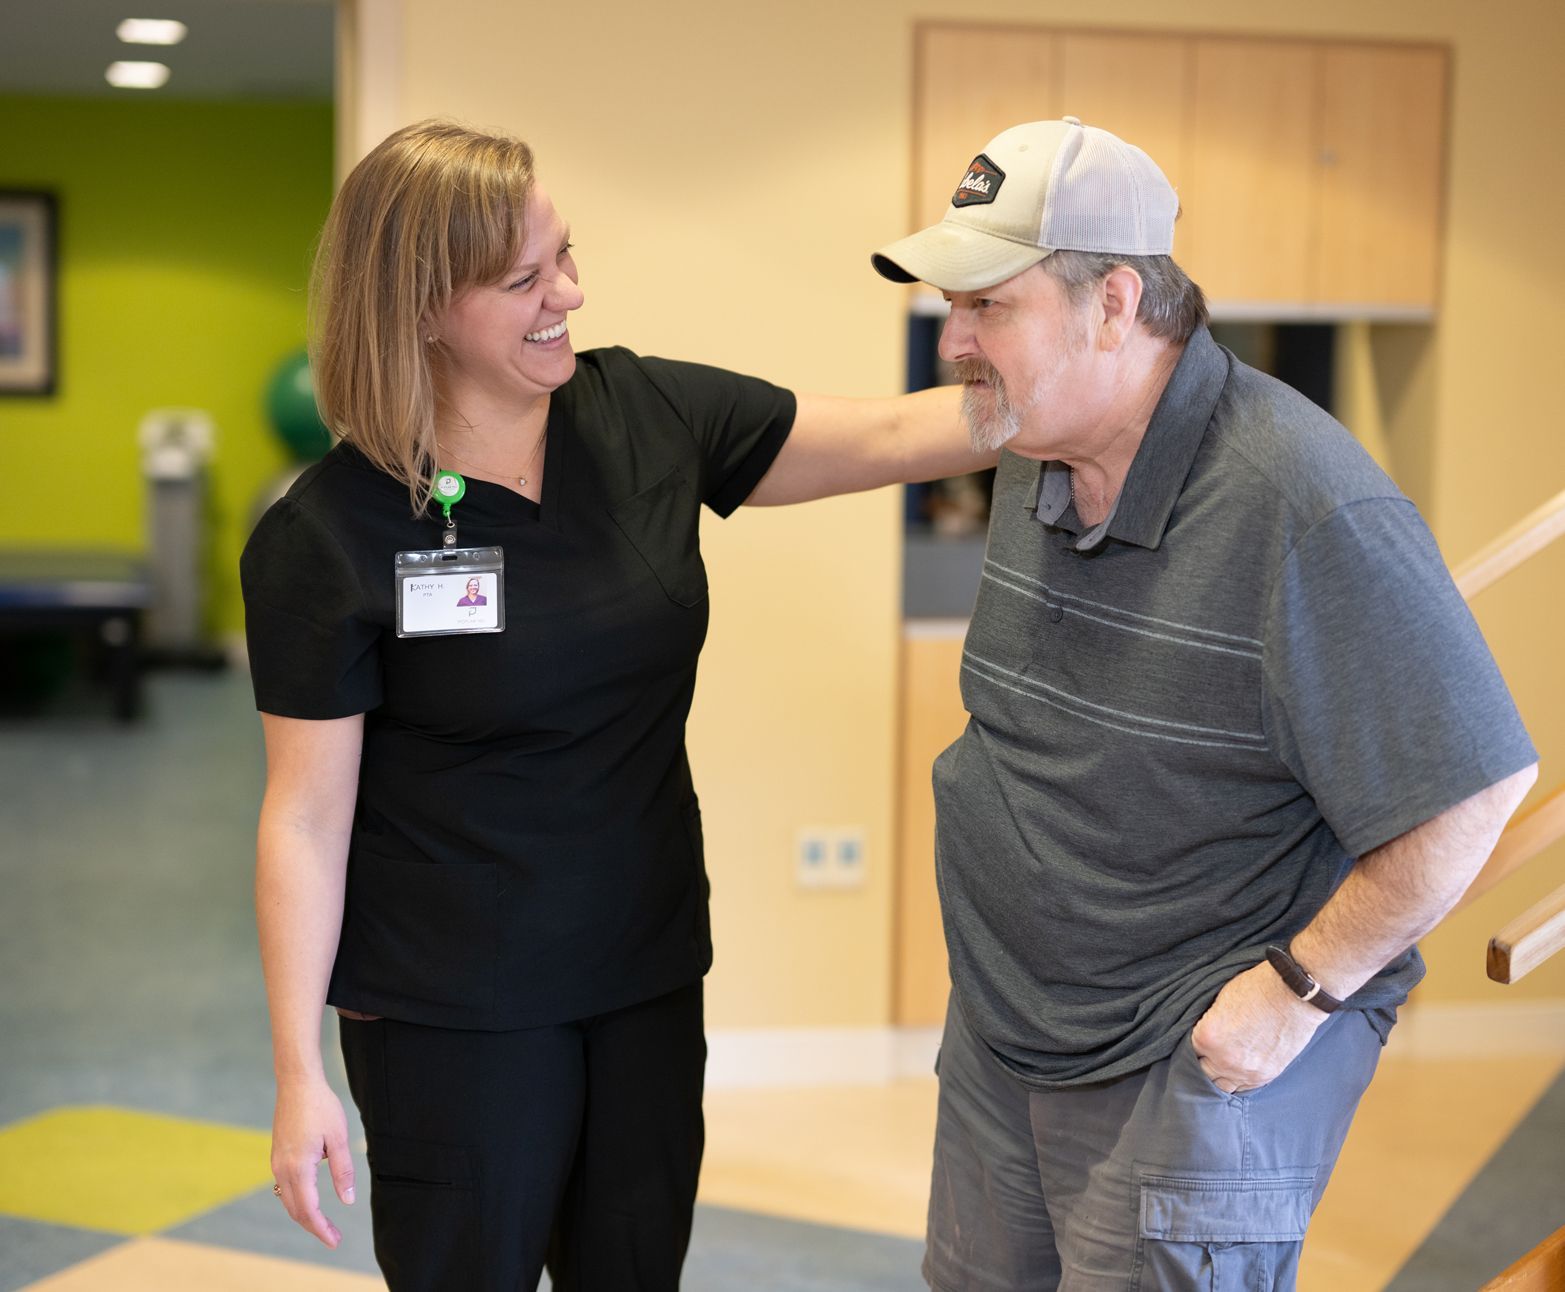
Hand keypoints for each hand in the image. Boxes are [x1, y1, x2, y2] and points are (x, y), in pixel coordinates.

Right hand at [271, 1075, 355, 1246]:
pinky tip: (310, 1200)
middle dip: (314, 1226)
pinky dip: (297, 1200)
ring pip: (288, 1200)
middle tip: (333, 1237)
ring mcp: (277, 1163)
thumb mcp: (338, 1138)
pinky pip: (284, 1187)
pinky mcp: (277, 1156)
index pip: (308, 1209)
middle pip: (296, 1209)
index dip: (321, 1228)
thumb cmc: (321, 1107)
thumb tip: (346, 1201)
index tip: (334, 1240)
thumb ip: (342, 1171)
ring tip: (324, 1224)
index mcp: (298, 1168)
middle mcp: (282, 1169)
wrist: (297, 1084)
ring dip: (304, 1215)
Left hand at [1190, 961, 1325, 1093]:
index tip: (1196, 1039)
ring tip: (1221, 1064)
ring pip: (1222, 1086)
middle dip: (1202, 1062)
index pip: (1187, 1049)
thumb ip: (1207, 1023)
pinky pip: (1244, 1088)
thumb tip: (1201, 1034)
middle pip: (1202, 1073)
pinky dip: (1238, 1080)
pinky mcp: (1266, 1075)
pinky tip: (1236, 1071)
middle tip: (1207, 1053)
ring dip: (1219, 1076)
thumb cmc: (1257, 988)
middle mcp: (1223, 1060)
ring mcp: (1246, 1071)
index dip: (1191, 1043)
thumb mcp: (1219, 999)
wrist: (1293, 994)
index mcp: (1207, 1037)